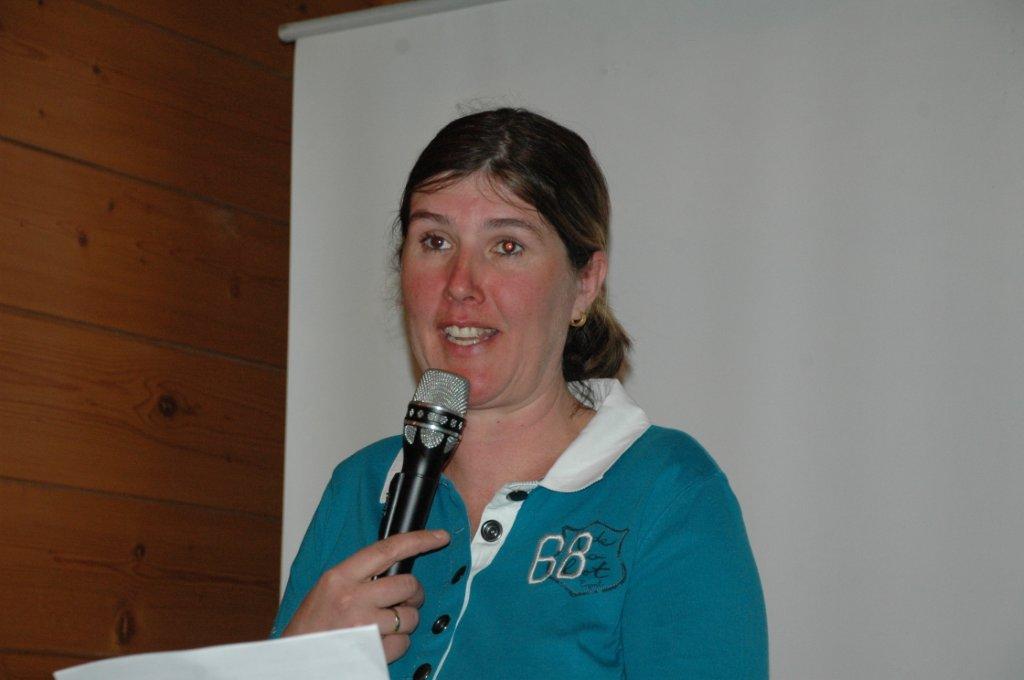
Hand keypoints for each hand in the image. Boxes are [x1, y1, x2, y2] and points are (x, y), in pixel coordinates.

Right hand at [282, 529, 449, 661]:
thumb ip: (359, 576)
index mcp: (340, 577)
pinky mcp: (371, 651)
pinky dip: (398, 645)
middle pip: (407, 584)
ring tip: (384, 626)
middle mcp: (352, 598)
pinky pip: (403, 643)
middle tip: (403, 601)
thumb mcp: (328, 590)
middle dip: (413, 594)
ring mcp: (363, 625)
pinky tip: (380, 643)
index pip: (388, 549)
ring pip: (410, 616)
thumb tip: (395, 567)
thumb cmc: (311, 626)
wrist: (294, 661)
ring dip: (405, 622)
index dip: (419, 540)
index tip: (439, 536)